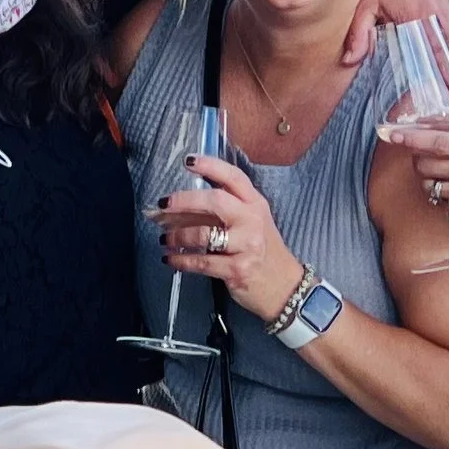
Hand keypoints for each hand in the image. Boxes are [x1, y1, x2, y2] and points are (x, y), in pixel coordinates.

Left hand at [151, 153, 301, 323]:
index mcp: (255, 204)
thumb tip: (182, 205)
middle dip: (184, 201)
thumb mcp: (253, 223)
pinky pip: (202, 262)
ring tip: (164, 238)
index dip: (210, 166)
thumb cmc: (263, 251)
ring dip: (177, 236)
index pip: (234, 177)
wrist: (284, 286)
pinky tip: (170, 259)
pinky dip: (181, 260)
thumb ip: (226, 210)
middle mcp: (252, 220)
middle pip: (215, 201)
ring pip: (203, 234)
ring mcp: (246, 245)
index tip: (188, 161)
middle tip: (163, 204)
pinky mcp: (237, 269)